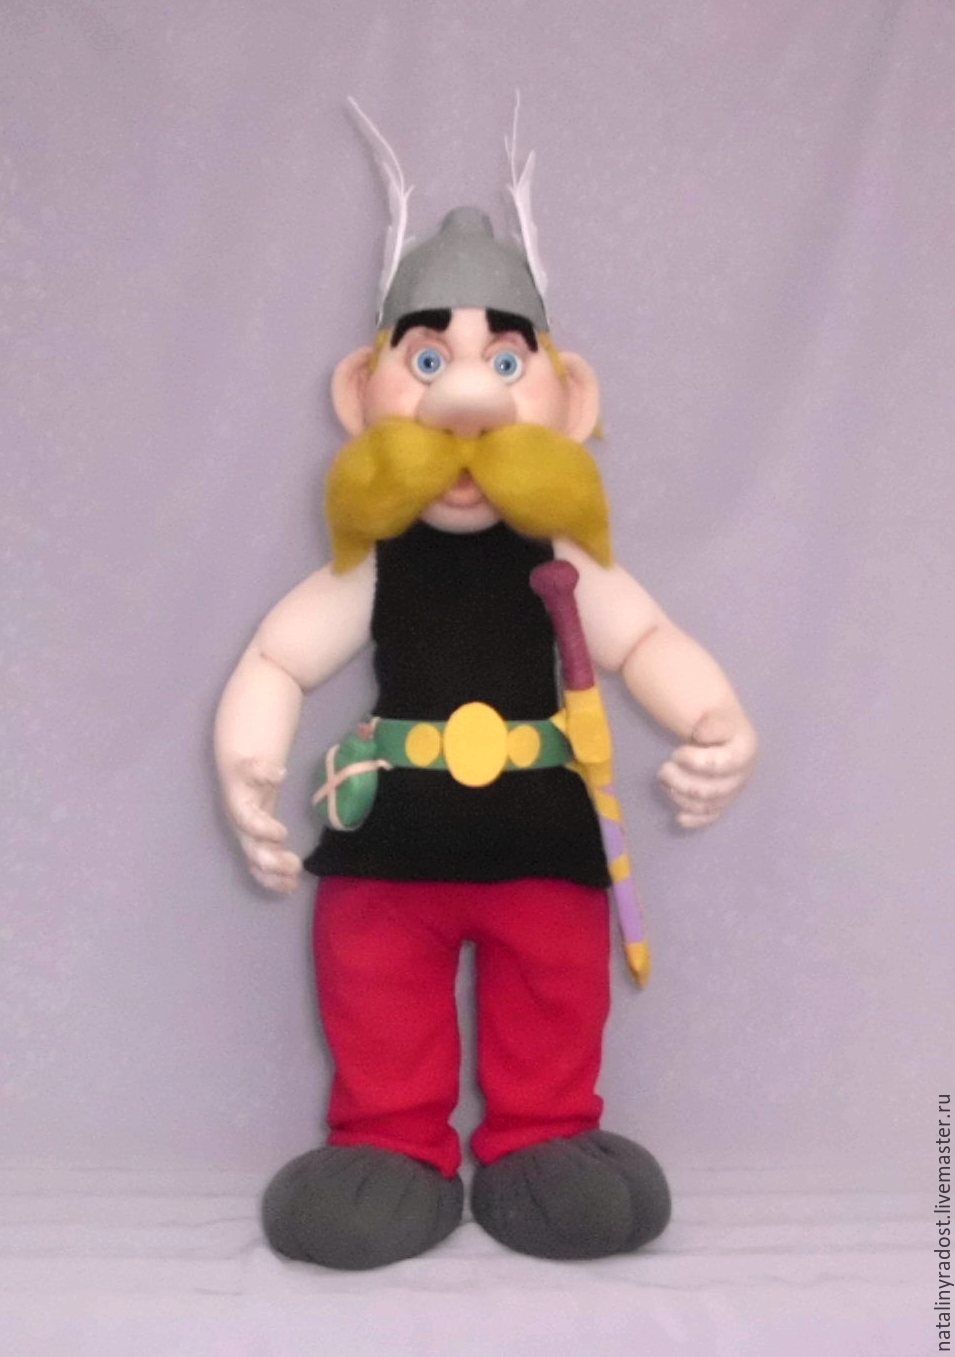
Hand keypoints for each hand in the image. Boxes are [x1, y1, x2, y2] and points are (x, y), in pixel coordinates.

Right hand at [220, 757, 301, 892]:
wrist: (240, 775)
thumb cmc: (248, 770)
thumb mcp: (253, 765)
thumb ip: (262, 769)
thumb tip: (279, 774)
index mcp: (238, 807)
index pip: (247, 821)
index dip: (262, 829)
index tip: (283, 833)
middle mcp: (242, 828)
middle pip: (252, 850)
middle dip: (272, 861)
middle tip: (295, 865)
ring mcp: (249, 839)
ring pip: (256, 864)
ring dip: (274, 877)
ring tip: (294, 883)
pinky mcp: (259, 845)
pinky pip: (263, 868)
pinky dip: (275, 879)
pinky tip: (291, 886)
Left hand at [657, 708, 756, 828]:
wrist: (724, 734)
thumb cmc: (717, 724)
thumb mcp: (717, 716)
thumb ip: (712, 722)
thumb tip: (701, 734)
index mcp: (745, 752)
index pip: (721, 764)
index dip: (695, 761)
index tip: (676, 753)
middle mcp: (743, 776)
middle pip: (712, 790)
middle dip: (681, 781)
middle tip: (663, 769)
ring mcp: (733, 793)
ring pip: (708, 805)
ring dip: (681, 796)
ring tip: (664, 781)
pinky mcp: (723, 803)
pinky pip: (711, 817)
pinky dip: (695, 820)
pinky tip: (679, 818)